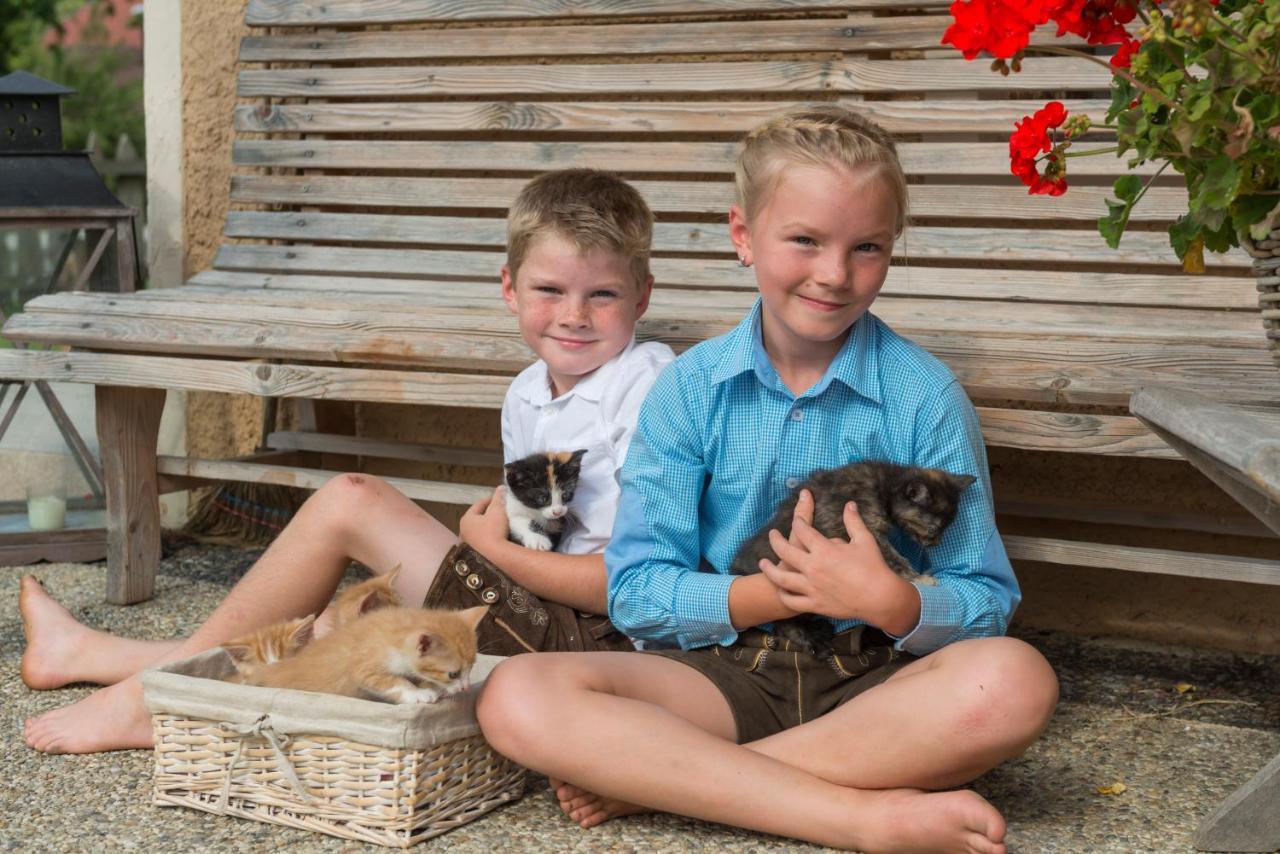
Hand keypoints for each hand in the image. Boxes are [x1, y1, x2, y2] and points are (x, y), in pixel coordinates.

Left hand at [459, 486, 509, 555]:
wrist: (493, 560)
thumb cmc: (493, 532)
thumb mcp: (498, 512)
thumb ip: (499, 499)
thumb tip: (501, 488)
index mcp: (466, 519)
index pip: (479, 504)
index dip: (491, 499)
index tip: (501, 499)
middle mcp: (462, 532)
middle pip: (477, 519)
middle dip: (488, 515)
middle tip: (501, 513)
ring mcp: (466, 546)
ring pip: (478, 533)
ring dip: (487, 529)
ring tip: (500, 528)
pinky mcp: (472, 557)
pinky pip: (480, 544)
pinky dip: (487, 541)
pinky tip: (496, 542)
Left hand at [758, 499, 917, 629]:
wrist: (880, 598)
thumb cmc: (873, 568)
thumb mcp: (864, 540)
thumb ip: (853, 521)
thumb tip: (849, 504)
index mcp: (824, 550)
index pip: (803, 530)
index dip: (797, 523)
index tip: (795, 521)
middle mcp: (813, 568)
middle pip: (785, 551)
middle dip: (775, 541)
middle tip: (772, 535)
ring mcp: (811, 588)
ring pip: (781, 578)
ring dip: (769, 569)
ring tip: (762, 563)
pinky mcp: (814, 604)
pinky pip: (792, 600)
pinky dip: (783, 594)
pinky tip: (780, 589)